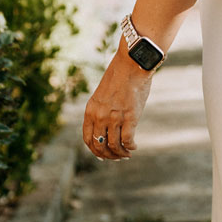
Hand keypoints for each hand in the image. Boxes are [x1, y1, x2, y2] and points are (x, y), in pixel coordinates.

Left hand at [82, 41, 151, 159]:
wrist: (132, 64)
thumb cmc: (120, 77)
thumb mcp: (103, 95)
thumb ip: (102, 111)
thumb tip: (108, 128)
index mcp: (90, 110)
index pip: (87, 139)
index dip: (95, 150)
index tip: (103, 155)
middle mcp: (100, 116)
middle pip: (100, 145)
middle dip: (109, 155)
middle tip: (118, 157)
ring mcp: (114, 118)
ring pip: (114, 146)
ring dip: (121, 153)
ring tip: (127, 154)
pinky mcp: (129, 118)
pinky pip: (127, 140)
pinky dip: (130, 147)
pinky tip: (134, 146)